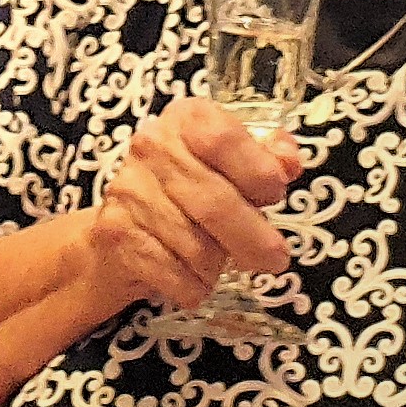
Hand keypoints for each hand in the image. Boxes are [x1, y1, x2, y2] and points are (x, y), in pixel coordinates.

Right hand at [77, 98, 299, 314]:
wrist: (121, 231)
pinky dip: (194, 287)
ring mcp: (130, 190)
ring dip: (218, 266)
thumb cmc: (187, 193)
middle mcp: (152, 147)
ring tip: (219, 261)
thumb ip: (266, 158)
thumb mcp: (230, 164)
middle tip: (274, 258)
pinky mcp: (116, 233)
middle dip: (254, 239)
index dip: (258, 172)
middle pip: (215, 202)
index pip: (224, 139)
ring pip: (197, 247)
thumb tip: (289, 163)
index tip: (274, 196)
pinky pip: (174, 275)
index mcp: (185, 120)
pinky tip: (193, 278)